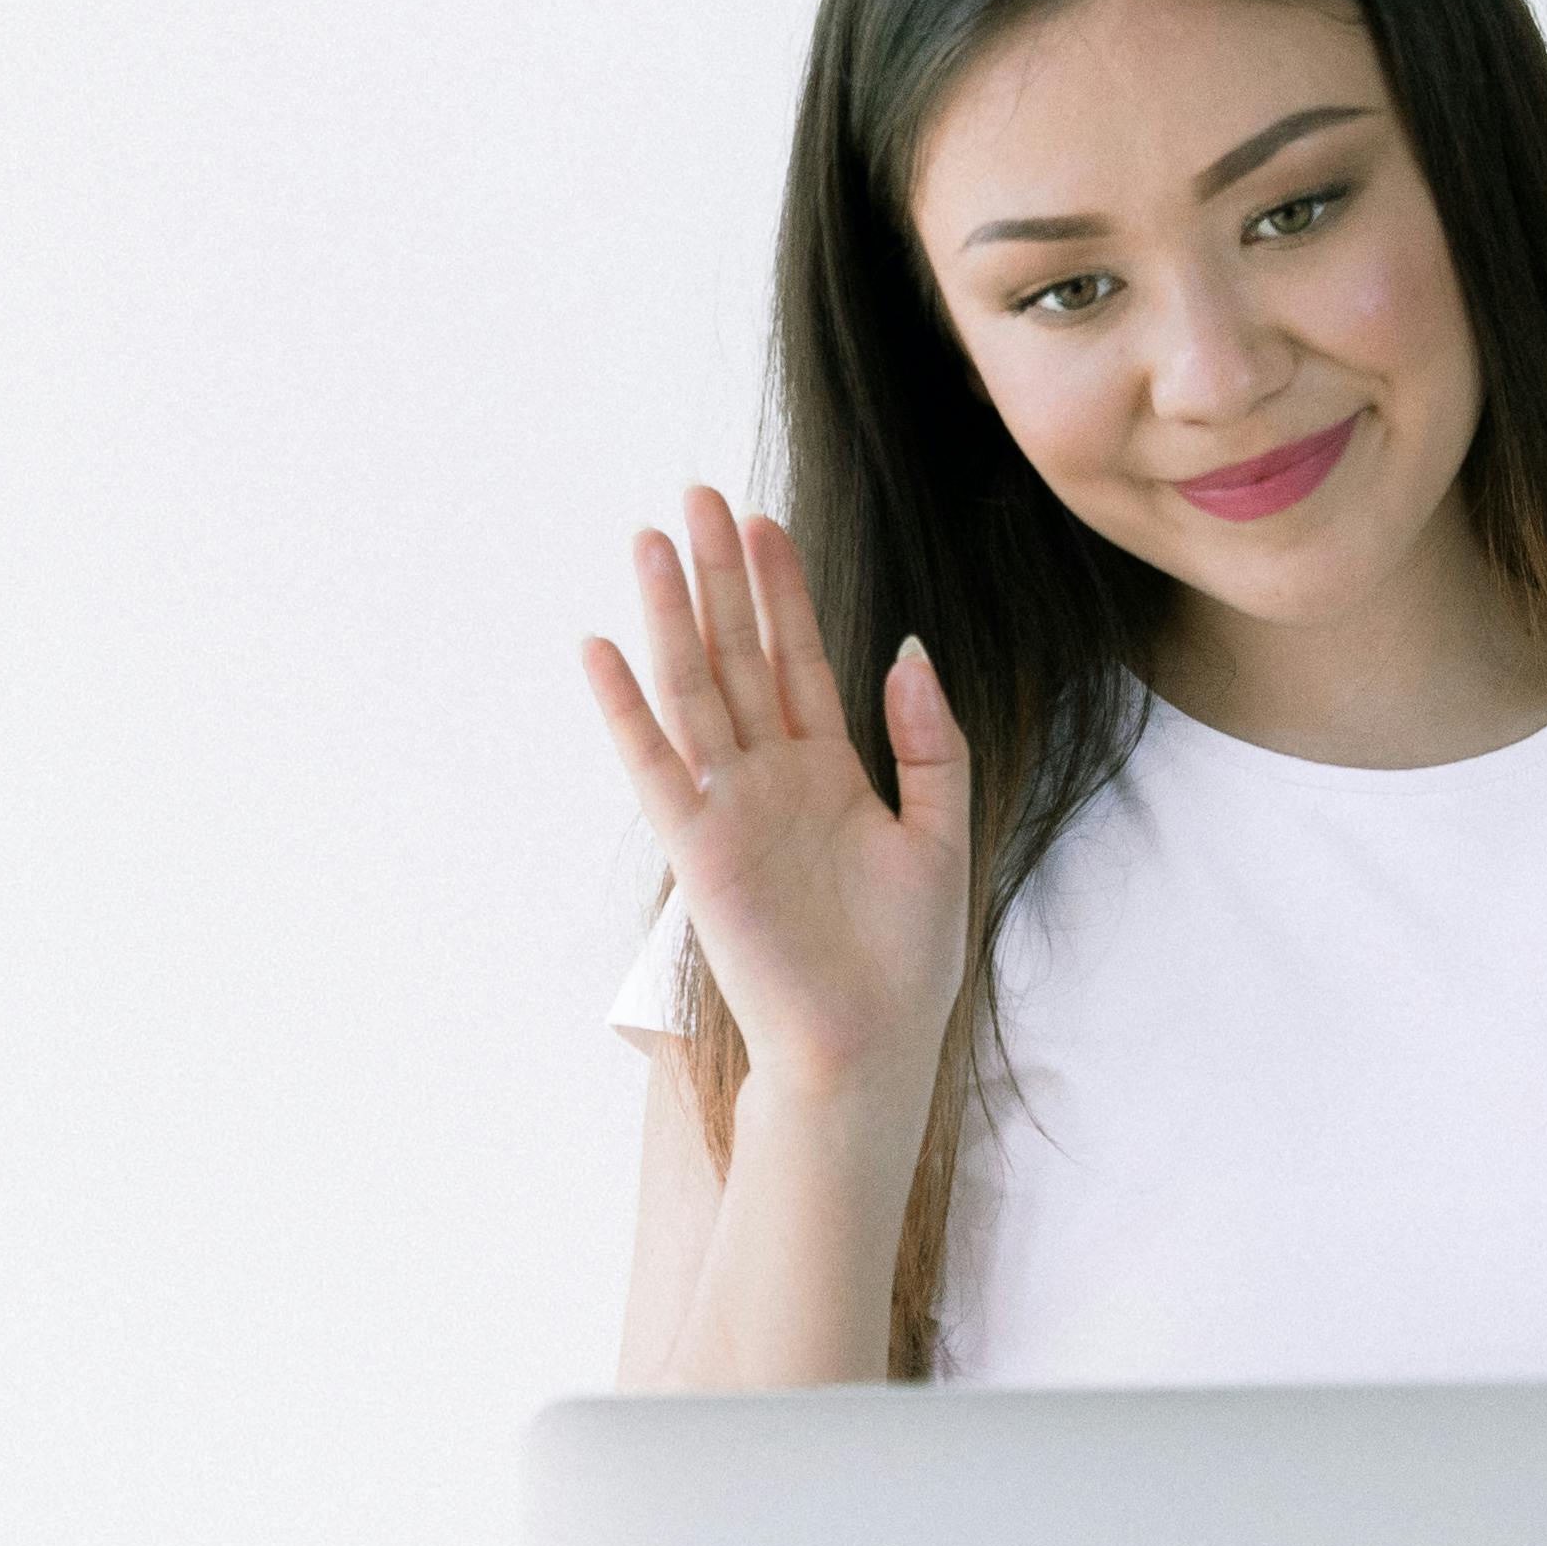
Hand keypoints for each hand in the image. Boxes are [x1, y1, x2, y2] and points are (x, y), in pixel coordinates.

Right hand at [580, 489, 971, 1110]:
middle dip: (720, 575)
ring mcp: (730, 807)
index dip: (782, 590)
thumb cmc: (905, 963)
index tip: (765, 522)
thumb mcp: (944, 837)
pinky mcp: (699, 849)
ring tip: (651, 540)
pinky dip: (626, 708)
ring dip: (671, 615)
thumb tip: (909, 651)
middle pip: (739, 654)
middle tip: (698, 496)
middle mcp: (772, 778)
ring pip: (695, 689)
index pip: (798, 659)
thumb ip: (929, 743)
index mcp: (831, 772)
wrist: (868, 1049)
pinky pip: (655, 764)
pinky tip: (602, 647)